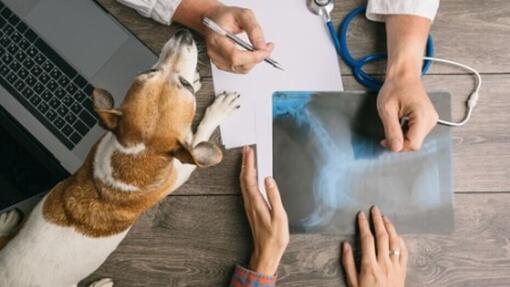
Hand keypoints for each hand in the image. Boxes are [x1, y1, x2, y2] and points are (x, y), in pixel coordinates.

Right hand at [203, 5, 273, 73]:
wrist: (215, 20)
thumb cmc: (225, 17)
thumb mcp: (243, 15)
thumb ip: (254, 29)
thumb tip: (262, 46)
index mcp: (217, 40)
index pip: (235, 56)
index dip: (253, 56)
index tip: (265, 50)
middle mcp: (215, 53)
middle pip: (240, 65)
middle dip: (257, 58)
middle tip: (267, 48)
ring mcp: (218, 61)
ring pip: (242, 69)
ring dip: (255, 60)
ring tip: (261, 48)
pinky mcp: (222, 65)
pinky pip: (241, 69)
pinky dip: (250, 62)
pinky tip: (253, 53)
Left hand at [240, 146, 288, 274]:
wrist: (266, 252)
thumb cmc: (275, 237)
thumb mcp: (279, 217)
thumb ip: (274, 197)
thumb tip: (268, 180)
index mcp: (256, 202)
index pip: (250, 178)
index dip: (249, 163)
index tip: (249, 151)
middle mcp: (250, 203)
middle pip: (244, 178)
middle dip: (245, 162)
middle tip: (247, 149)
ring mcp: (249, 206)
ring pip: (244, 183)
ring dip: (245, 169)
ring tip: (248, 158)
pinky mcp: (251, 208)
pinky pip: (246, 189)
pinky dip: (247, 178)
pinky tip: (250, 176)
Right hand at [342, 207, 407, 286]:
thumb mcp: (352, 282)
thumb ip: (348, 263)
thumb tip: (345, 244)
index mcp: (369, 265)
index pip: (366, 239)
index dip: (363, 225)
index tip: (361, 214)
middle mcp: (384, 263)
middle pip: (382, 236)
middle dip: (377, 220)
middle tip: (375, 209)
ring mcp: (395, 266)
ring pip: (394, 241)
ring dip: (390, 227)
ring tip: (385, 217)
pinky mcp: (403, 270)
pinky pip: (404, 252)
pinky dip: (400, 240)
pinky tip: (396, 234)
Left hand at [377, 73, 438, 151]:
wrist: (404, 75)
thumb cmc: (395, 87)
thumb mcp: (387, 110)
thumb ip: (392, 130)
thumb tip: (395, 148)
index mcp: (423, 116)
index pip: (413, 144)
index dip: (398, 146)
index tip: (385, 141)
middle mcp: (431, 120)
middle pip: (415, 143)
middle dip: (399, 142)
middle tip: (387, 131)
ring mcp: (431, 120)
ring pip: (415, 140)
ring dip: (402, 137)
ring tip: (394, 122)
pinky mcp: (428, 120)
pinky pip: (416, 134)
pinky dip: (406, 132)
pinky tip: (400, 123)